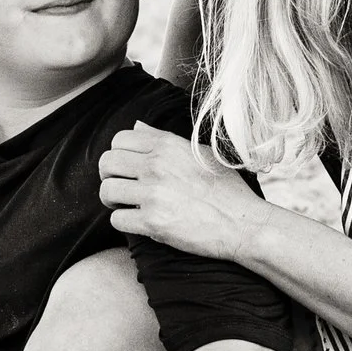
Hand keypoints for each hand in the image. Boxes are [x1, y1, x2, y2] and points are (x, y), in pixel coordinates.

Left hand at [98, 124, 267, 260]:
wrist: (244, 224)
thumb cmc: (226, 190)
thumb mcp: (200, 154)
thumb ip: (164, 139)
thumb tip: (136, 126)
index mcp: (168, 146)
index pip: (119, 140)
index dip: (118, 155)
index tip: (127, 169)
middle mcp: (157, 165)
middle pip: (107, 163)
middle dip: (109, 177)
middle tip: (121, 188)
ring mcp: (154, 193)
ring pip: (107, 191)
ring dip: (113, 201)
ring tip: (127, 206)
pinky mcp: (153, 222)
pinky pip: (117, 220)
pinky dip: (124, 223)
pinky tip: (138, 223)